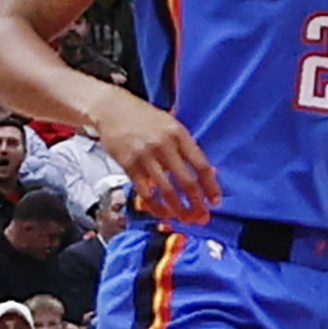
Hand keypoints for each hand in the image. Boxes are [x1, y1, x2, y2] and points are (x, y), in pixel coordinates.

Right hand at [99, 91, 220, 226]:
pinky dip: (156, 207)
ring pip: (167, 191)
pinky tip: (164, 214)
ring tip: (186, 219)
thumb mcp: (171, 124)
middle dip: (197, 203)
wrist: (112, 109)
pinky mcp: (129, 166)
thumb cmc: (145, 117)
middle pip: (186, 181)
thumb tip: (208, 171)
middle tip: (203, 218)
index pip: (201, 164)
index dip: (211, 185)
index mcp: (179, 133)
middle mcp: (164, 145)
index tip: (215, 201)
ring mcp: (146, 156)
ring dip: (179, 210)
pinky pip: (146, 193)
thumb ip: (187, 146)